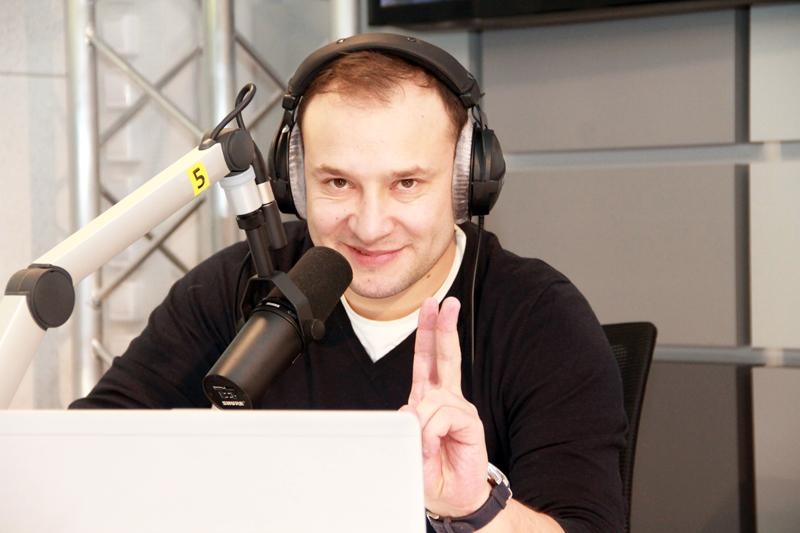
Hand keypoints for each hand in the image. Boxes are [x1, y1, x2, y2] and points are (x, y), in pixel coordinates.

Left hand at [401, 296, 490, 517]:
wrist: (454, 496)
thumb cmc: (432, 471)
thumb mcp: (409, 445)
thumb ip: (410, 425)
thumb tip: (414, 411)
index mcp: (428, 397)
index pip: (427, 359)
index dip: (428, 332)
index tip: (432, 307)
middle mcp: (445, 398)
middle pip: (444, 356)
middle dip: (443, 327)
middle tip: (446, 302)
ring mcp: (459, 408)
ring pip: (433, 397)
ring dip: (422, 422)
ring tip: (426, 445)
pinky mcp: (470, 421)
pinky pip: (443, 416)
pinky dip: (433, 431)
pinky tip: (435, 444)